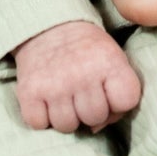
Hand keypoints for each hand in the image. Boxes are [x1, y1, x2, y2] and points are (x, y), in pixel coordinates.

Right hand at [13, 20, 140, 132]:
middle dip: (90, 110)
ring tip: (64, 93)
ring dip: (66, 115)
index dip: (118, 102)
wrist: (49, 26)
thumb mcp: (112, 57)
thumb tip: (96, 130)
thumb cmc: (87, 50)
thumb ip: (118, 92)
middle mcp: (83, 74)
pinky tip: (46, 97)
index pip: (127, 101)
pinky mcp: (29, 92)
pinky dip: (41, 116)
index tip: (108, 90)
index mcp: (109, 61)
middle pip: (95, 118)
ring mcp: (55, 85)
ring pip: (67, 126)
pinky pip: (40, 125)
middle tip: (82, 91)